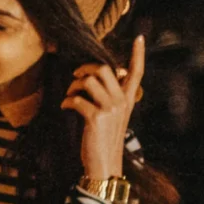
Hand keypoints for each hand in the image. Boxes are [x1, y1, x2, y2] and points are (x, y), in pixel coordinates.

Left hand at [61, 34, 145, 180]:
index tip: (139, 38)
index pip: (137, 72)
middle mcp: (122, 102)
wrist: (104, 165)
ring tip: (69, 95)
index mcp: (127, 100)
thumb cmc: (103, 139)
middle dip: (85, 68)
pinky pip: (77, 99)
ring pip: (89, 80)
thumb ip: (110, 97)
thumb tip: (98, 78)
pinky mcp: (96, 118)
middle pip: (104, 68)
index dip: (139, 54)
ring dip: (73, 85)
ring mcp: (111, 109)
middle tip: (75, 76)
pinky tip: (64, 107)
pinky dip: (66, 101)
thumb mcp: (112, 116)